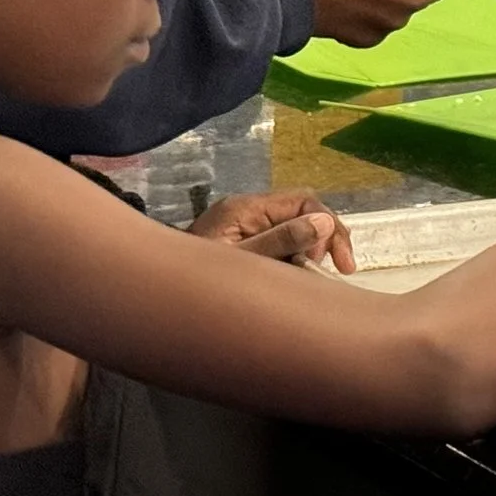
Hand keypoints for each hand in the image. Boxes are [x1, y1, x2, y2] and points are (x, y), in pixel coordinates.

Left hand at [189, 189, 355, 271]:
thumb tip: (323, 222)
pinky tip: (298, 276)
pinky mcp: (242, 240)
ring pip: (294, 225)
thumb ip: (281, 241)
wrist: (155, 295)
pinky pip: (280, 239)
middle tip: (340, 269)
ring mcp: (244, 225)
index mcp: (246, 208)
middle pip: (302, 210)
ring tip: (315, 276)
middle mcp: (247, 210)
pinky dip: (296, 255)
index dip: (327, 225)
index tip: (337, 261)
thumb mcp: (241, 261)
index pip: (302, 200)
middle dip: (326, 236)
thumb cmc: (193, 280)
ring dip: (312, 249)